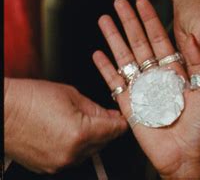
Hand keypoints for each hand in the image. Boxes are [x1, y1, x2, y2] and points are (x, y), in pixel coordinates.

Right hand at [4, 78, 126, 173]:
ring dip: (92, 139)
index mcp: (81, 133)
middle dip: (107, 129)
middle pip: (104, 143)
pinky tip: (68, 132)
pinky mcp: (48, 167)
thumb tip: (111, 115)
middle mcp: (72, 153)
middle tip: (106, 115)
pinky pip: (72, 158)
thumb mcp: (71, 95)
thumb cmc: (28, 99)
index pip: (115, 130)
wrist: (1, 110)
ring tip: (82, 121)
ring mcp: (59, 163)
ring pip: (89, 152)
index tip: (124, 116)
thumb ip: (95, 108)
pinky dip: (75, 147)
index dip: (122, 121)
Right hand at [93, 0, 199, 176]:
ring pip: (125, 57)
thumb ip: (199, 65)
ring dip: (114, 38)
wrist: (185, 155)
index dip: (152, 20)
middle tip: (119, 1)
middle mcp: (157, 76)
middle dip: (129, 21)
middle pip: (140, 43)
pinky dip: (105, 68)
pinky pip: (114, 82)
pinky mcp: (128, 103)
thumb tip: (191, 38)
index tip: (144, 2)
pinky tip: (98, 53)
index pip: (161, 39)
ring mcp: (141, 88)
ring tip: (105, 19)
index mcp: (176, 72)